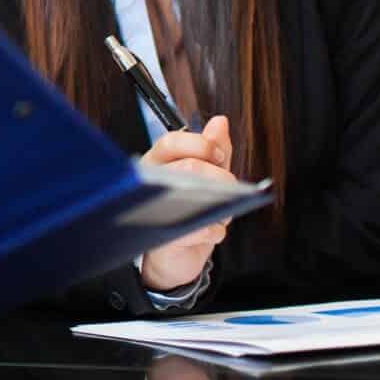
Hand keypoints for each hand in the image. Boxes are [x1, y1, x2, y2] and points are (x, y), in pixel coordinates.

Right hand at [139, 114, 235, 290]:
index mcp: (157, 164)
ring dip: (218, 205)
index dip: (201, 145)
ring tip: (220, 212)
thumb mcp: (204, 178)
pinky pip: (197, 230)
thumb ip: (213, 150)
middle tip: (229, 189)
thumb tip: (219, 122)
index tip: (219, 156)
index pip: (171, 142)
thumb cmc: (186, 213)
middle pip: (187, 167)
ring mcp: (152, 212)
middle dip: (221, 178)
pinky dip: (214, 231)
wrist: (175, 257)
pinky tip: (212, 231)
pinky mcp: (161, 240)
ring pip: (190, 197)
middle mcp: (150, 184)